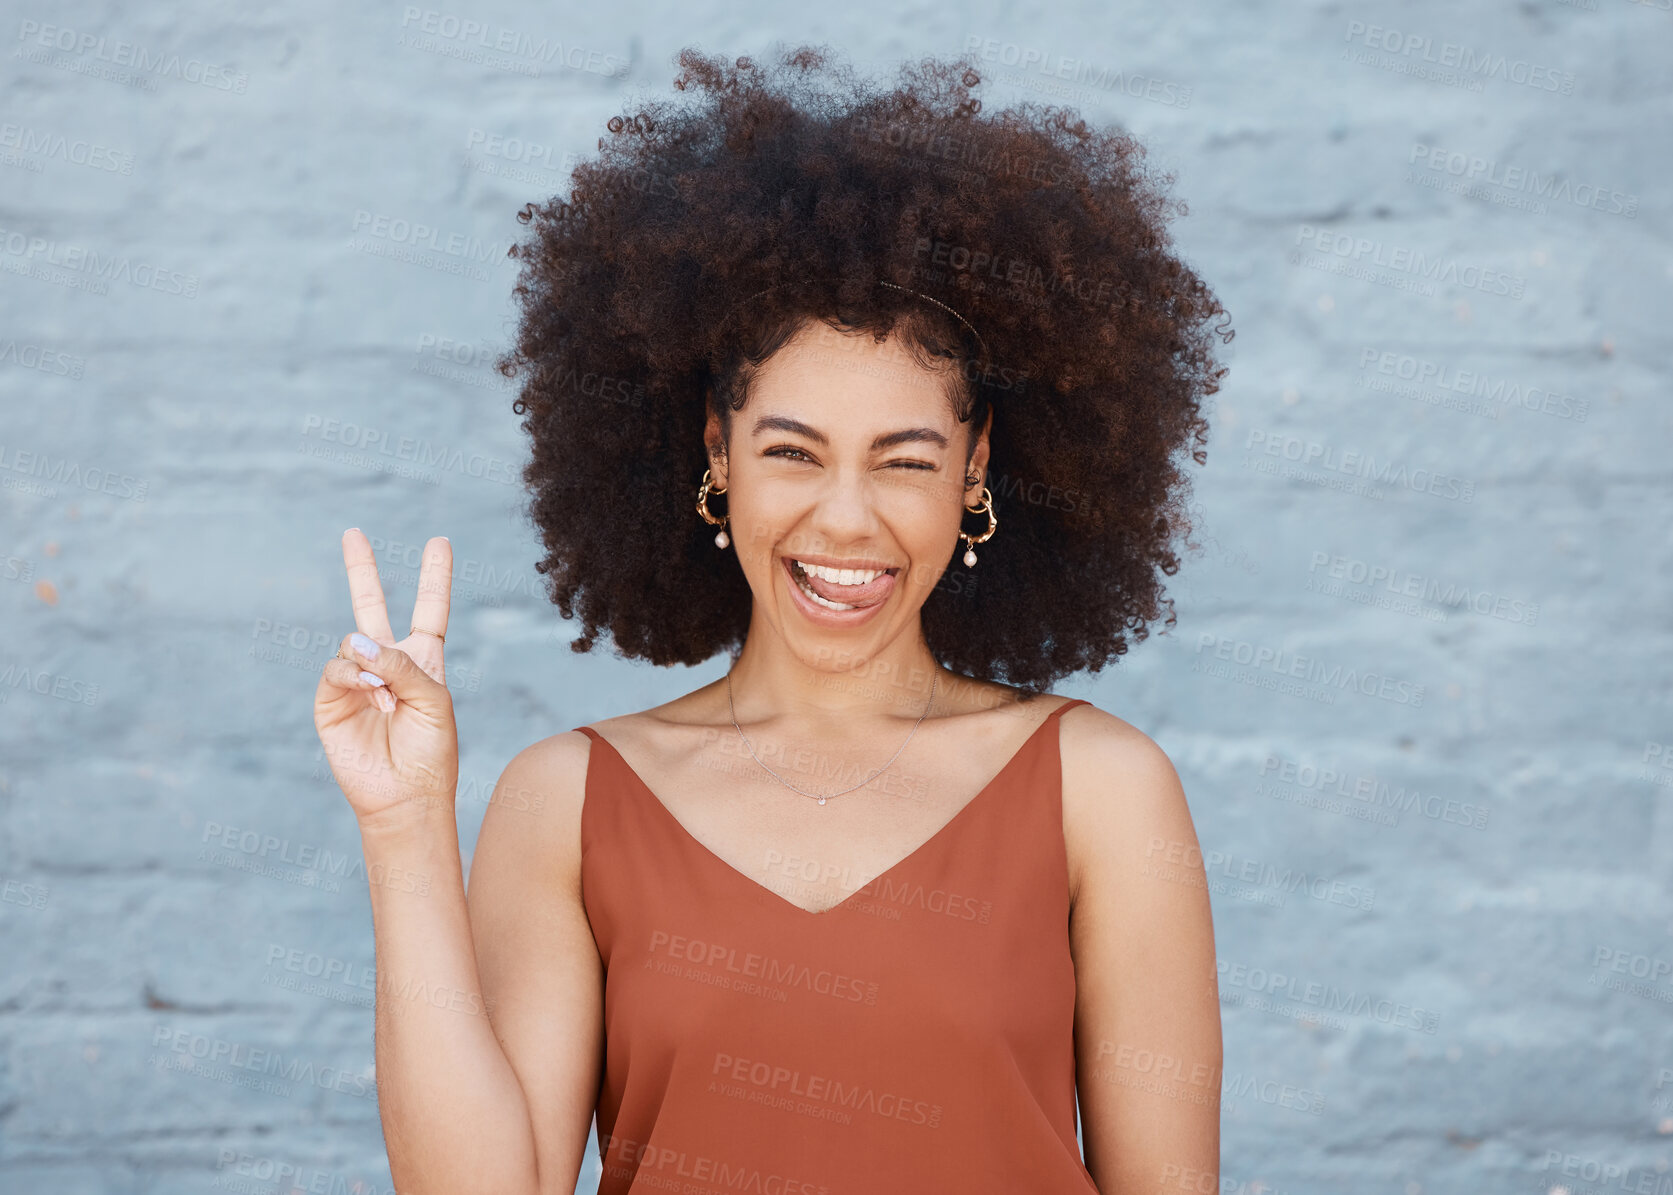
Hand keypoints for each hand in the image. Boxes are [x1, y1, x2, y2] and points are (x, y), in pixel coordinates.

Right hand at [313, 529, 458, 831]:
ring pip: (353, 641)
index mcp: (423, 660)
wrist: (405, 795)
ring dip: (372, 663)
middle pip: (372, 605)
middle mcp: (388, 664)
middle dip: (361, 570)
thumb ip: (402, 664)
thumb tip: (355, 640)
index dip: (435, 576)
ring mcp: (356, 679)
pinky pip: (336, 667)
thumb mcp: (434, 700)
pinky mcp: (330, 699)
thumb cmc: (431, 751)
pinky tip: (371, 696)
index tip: (439, 541)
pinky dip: (353, 676)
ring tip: (386, 697)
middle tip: (353, 532)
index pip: (430, 609)